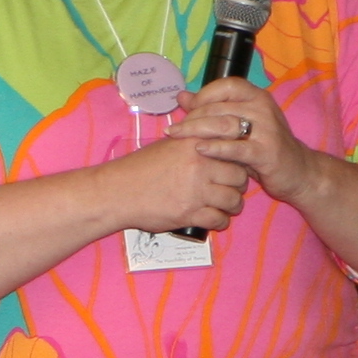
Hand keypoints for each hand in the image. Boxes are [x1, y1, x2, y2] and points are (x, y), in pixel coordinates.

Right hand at [113, 124, 255, 236]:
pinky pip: (219, 219)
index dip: (239, 158)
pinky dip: (220, 221)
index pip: (233, 147)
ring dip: (233, 205)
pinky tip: (215, 219)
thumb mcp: (170, 144)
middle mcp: (199, 164)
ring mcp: (196, 190)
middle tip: (231, 188)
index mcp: (195, 143)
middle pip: (239, 176)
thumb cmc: (141, 167)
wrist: (118, 192)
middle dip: (238, 185)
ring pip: (233, 200)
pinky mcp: (190, 213)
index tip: (235, 164)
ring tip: (226, 205)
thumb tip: (217, 136)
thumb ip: (195, 139)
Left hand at [184, 77, 318, 209]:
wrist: (298, 172)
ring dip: (197, 130)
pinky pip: (236, 148)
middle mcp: (263, 108)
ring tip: (177, 137)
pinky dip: (215, 148)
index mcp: (257, 96)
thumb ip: (212, 109)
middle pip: (220, 106)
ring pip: (224, 124)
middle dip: (192, 117)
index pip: (226, 85)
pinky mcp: (266, 152)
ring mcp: (267, 129)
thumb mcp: (239, 125)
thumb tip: (182, 95)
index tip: (187, 109)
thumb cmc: (264, 147)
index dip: (204, 94)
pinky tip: (199, 150)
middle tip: (174, 130)